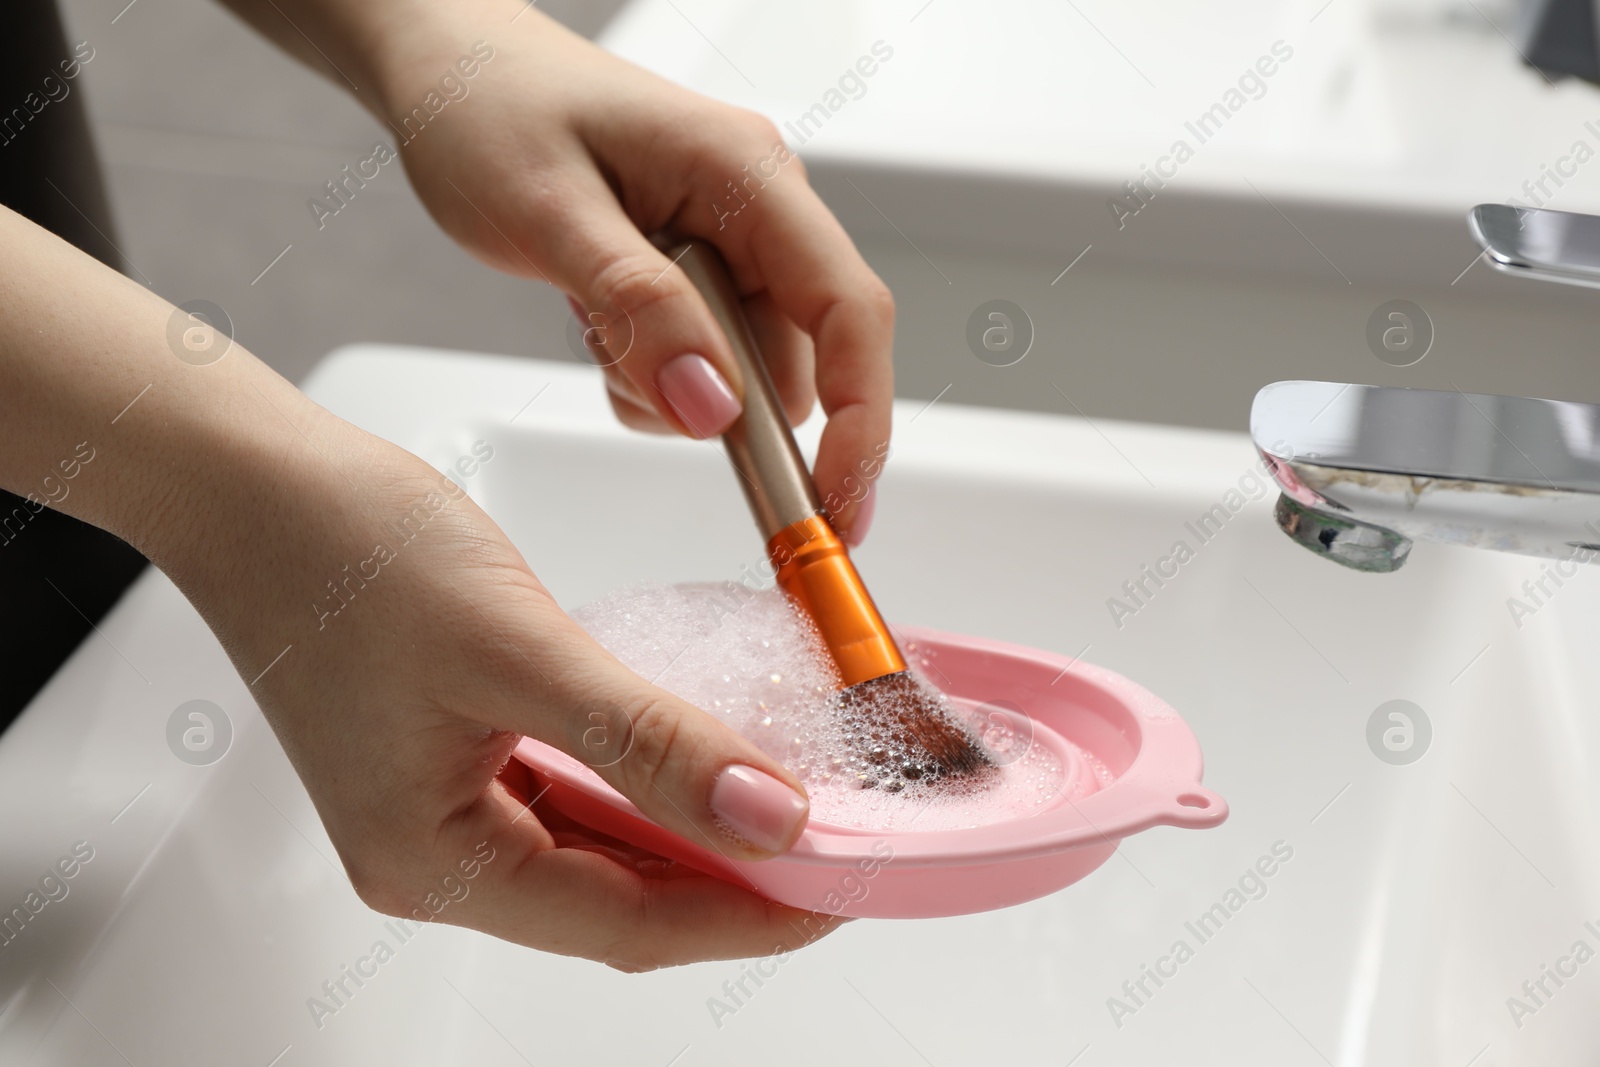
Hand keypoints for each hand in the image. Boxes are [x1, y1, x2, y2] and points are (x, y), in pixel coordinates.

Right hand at [158, 382, 841, 967]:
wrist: (252, 479)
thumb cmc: (346, 551)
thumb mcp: (521, 649)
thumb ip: (649, 744)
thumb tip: (768, 817)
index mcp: (434, 862)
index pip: (631, 924)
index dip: (751, 915)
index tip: (845, 888)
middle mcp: (437, 855)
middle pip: (622, 900)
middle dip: (738, 879)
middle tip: (841, 844)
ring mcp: (444, 809)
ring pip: (605, 851)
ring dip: (699, 834)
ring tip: (796, 804)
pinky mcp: (458, 756)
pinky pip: (577, 797)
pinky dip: (650, 787)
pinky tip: (704, 759)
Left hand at [366, 2, 893, 542]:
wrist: (450, 72)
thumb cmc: (488, 104)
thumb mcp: (548, 210)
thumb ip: (637, 306)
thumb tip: (713, 405)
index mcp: (749, 174)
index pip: (850, 310)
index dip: (860, 418)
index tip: (836, 504)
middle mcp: (761, 211)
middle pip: (799, 358)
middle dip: (724, 402)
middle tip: (627, 376)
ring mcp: (735, 246)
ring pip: (746, 374)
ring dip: (672, 385)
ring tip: (592, 321)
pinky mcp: (702, 277)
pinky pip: (708, 366)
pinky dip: (654, 377)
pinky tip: (598, 324)